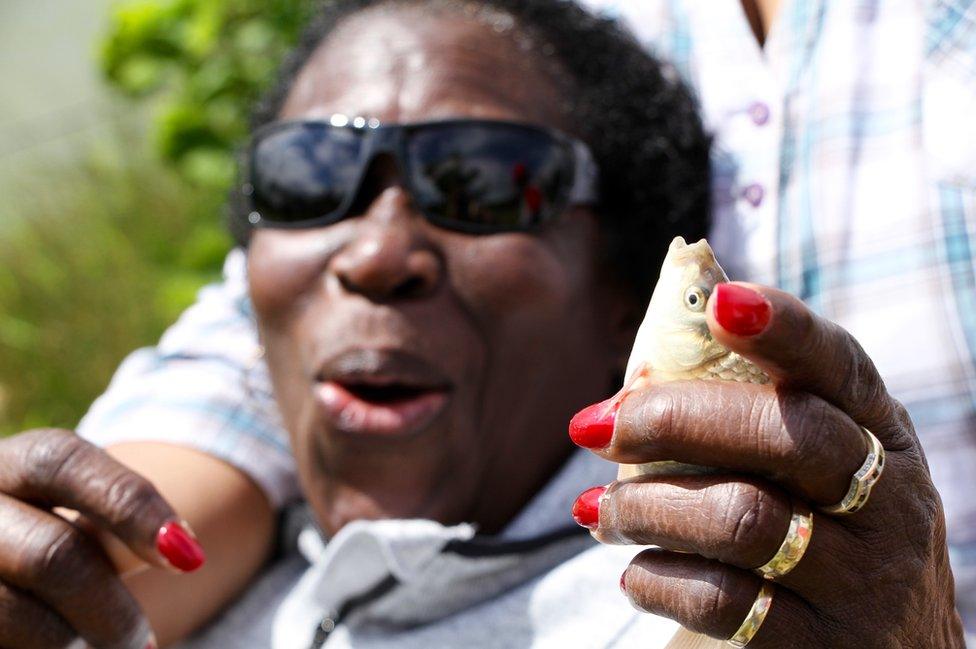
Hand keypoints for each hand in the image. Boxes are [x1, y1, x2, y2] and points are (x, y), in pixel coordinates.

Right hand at [0, 429, 204, 648]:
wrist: (2, 575)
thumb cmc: (53, 545)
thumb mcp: (79, 522)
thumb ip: (112, 529)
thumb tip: (181, 551)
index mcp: (8, 464)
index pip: (63, 462)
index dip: (131, 505)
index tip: (190, 558)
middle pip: (51, 553)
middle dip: (110, 610)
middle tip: (143, 643)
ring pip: (16, 613)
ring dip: (73, 646)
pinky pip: (5, 643)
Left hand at [569, 283, 964, 647]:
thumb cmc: (826, 526)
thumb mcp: (820, 464)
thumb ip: (756, 413)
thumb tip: (631, 384)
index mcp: (880, 432)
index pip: (840, 366)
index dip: (786, 329)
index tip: (721, 305)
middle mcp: (888, 501)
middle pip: (787, 438)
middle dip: (677, 422)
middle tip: (596, 428)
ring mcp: (861, 580)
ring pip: (742, 520)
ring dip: (645, 508)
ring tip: (596, 509)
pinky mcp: (821, 645)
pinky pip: (722, 601)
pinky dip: (658, 578)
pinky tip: (634, 571)